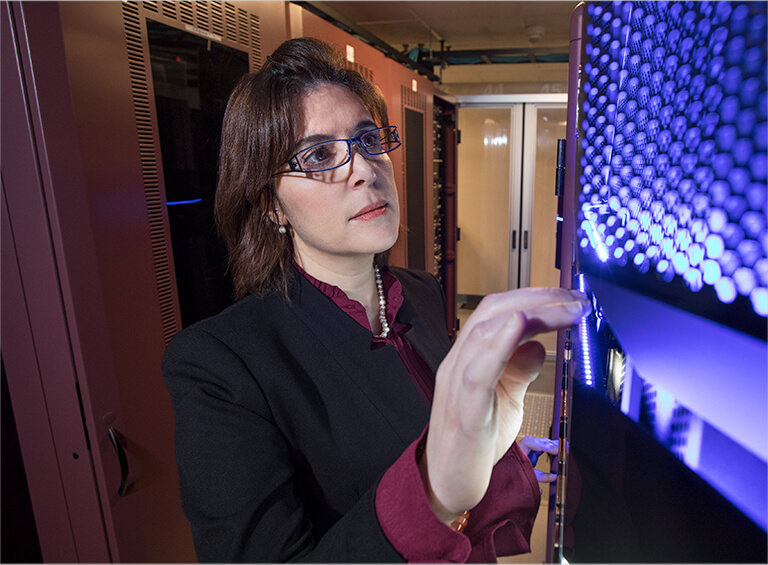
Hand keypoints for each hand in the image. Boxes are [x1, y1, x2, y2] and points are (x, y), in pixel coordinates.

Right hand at [421, 288, 589, 523]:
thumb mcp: (507, 399)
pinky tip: (520, 326)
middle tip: (577, 300)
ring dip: (531, 314)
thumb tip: (539, 345)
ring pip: (486, 332)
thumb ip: (519, 370)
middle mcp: (458, 362)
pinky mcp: (464, 412)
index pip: (497, 310)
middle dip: (538, 299)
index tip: (571, 298)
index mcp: (469, 357)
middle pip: (493, 311)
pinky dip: (499, 344)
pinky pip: (477, 371)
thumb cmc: (473, 443)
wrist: (446, 485)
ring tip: (567, 312)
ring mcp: (457, 385)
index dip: (534, 297)